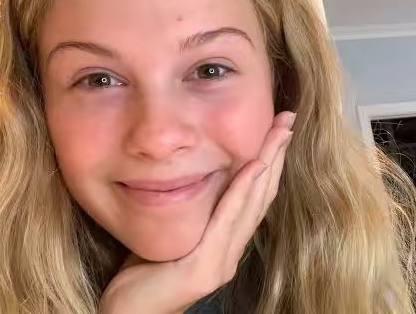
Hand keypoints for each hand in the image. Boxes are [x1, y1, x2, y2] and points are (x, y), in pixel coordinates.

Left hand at [99, 111, 295, 313]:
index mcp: (227, 239)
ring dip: (268, 165)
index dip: (271, 160)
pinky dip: (243, 191)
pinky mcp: (206, 269)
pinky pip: (228, 221)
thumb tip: (202, 172)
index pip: (256, 194)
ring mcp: (222, 261)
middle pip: (262, 194)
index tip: (279, 128)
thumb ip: (196, 207)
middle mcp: (232, 249)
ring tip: (279, 134)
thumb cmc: (148, 269)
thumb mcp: (178, 229)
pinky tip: (254, 167)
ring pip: (252, 204)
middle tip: (287, 120)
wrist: (128, 311)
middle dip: (276, 154)